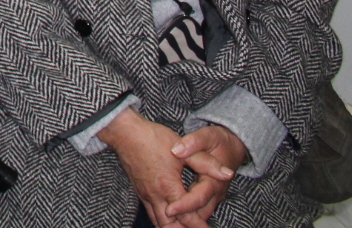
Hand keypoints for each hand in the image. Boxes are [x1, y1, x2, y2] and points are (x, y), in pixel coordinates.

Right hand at [103, 107, 207, 227]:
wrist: (124, 132)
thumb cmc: (153, 138)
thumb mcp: (183, 149)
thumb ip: (206, 163)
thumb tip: (228, 174)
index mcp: (167, 186)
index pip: (187, 216)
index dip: (200, 226)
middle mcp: (155, 195)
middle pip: (171, 226)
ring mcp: (146, 195)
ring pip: (159, 223)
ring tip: (187, 227)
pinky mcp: (141, 192)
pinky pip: (153, 215)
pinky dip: (164, 222)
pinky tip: (172, 221)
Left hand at [166, 126, 245, 223]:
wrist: (234, 145)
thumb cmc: (219, 140)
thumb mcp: (207, 136)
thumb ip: (193, 143)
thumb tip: (177, 150)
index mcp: (214, 180)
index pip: (199, 197)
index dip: (184, 205)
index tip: (169, 210)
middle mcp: (216, 193)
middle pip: (200, 213)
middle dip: (184, 220)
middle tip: (165, 221)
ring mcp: (213, 197)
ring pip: (199, 215)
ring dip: (186, 222)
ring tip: (167, 224)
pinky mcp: (208, 198)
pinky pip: (198, 212)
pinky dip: (187, 218)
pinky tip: (172, 220)